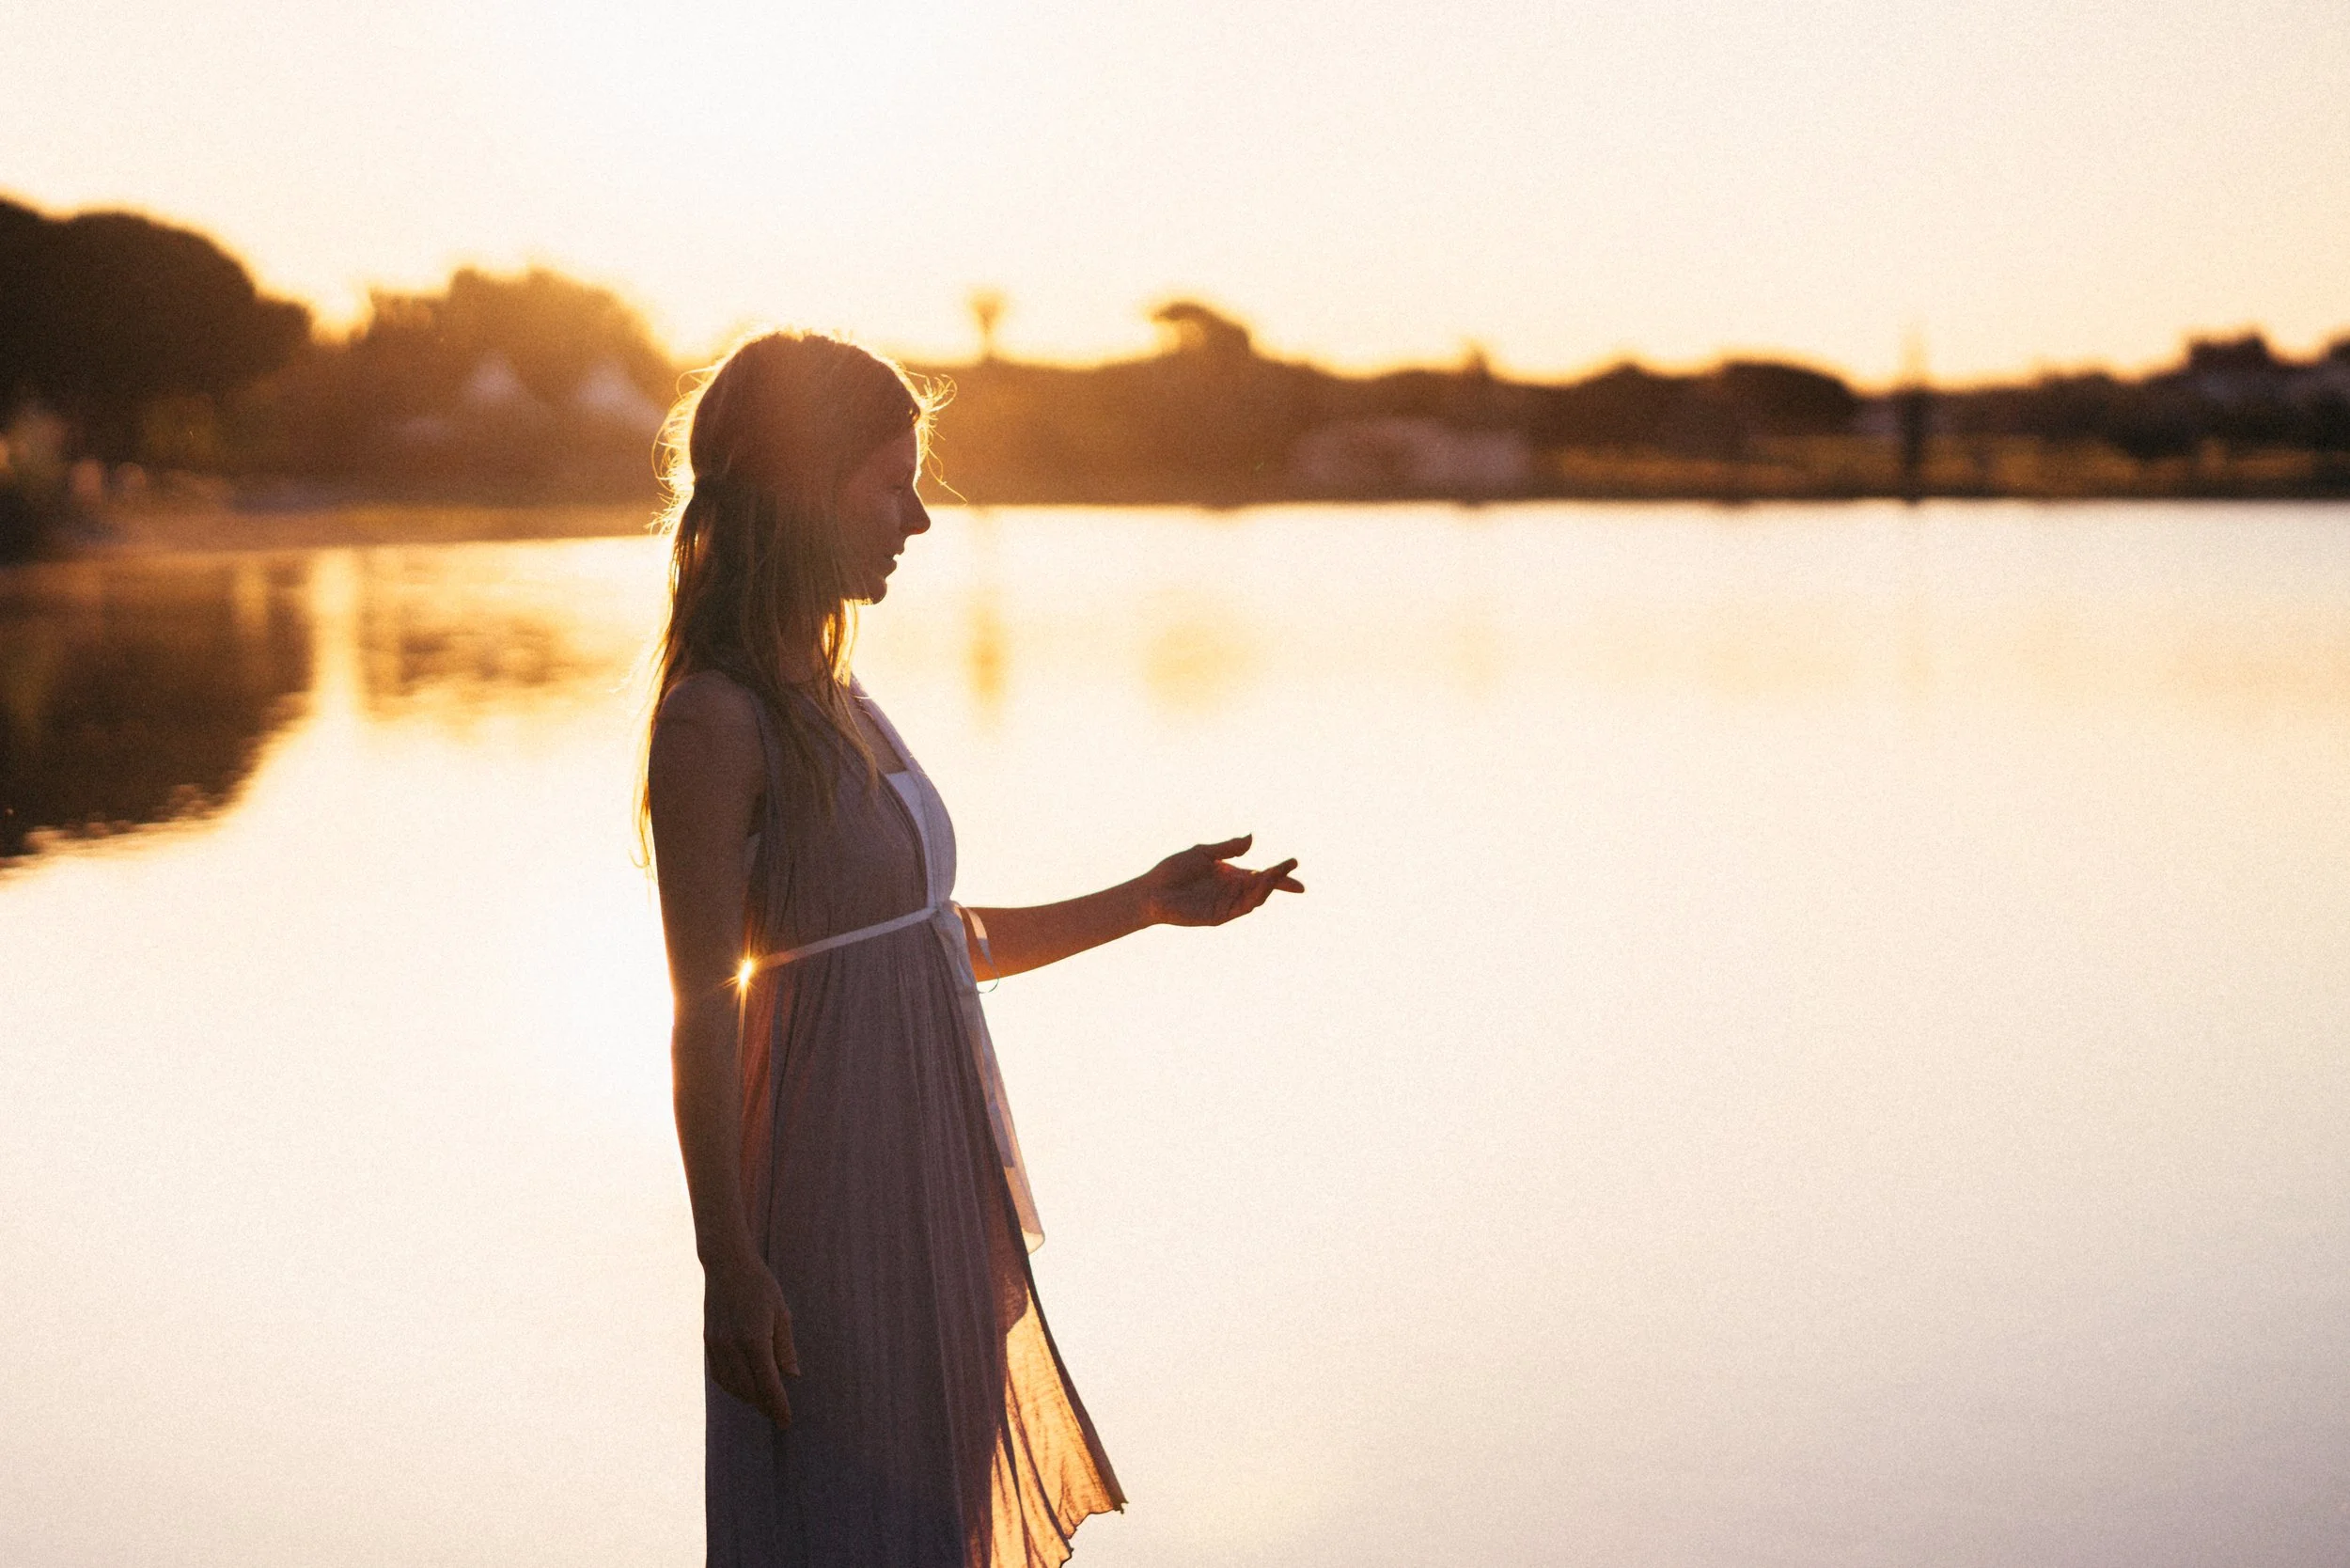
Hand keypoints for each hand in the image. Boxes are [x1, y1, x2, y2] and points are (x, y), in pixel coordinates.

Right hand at [704, 1253, 798, 1426]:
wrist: (726, 1264)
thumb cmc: (760, 1285)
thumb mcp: (781, 1312)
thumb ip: (785, 1347)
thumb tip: (792, 1375)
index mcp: (754, 1339)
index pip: (768, 1383)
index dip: (778, 1405)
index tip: (786, 1421)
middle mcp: (732, 1346)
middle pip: (749, 1389)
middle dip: (764, 1405)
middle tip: (778, 1416)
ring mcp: (716, 1345)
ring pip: (732, 1385)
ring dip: (748, 1398)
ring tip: (764, 1404)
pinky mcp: (708, 1341)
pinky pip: (719, 1375)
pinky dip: (732, 1386)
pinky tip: (743, 1388)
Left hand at [1139, 834, 1303, 927]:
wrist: (1152, 891)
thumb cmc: (1173, 871)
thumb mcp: (1203, 853)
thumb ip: (1228, 848)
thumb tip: (1252, 838)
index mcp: (1231, 875)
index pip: (1261, 874)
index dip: (1280, 873)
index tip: (1295, 864)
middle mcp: (1232, 890)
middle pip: (1263, 886)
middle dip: (1278, 877)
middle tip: (1291, 865)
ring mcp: (1227, 905)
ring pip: (1256, 898)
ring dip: (1267, 886)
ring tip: (1275, 873)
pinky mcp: (1219, 916)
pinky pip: (1241, 908)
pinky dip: (1253, 898)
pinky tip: (1259, 885)